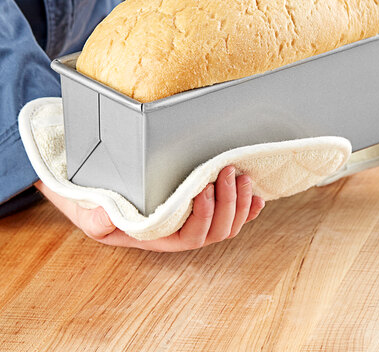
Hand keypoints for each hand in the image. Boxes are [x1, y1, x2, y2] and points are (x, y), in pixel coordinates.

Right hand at [33, 166, 264, 250]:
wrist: (101, 198)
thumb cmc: (98, 207)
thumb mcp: (90, 214)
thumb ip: (98, 219)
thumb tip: (107, 217)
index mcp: (161, 237)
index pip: (192, 236)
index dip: (204, 215)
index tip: (204, 187)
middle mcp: (182, 233)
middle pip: (217, 230)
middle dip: (228, 201)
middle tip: (228, 171)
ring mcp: (195, 222)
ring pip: (229, 225)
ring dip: (241, 202)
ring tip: (242, 176)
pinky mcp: (204, 208)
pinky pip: (233, 217)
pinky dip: (248, 209)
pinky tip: (257, 198)